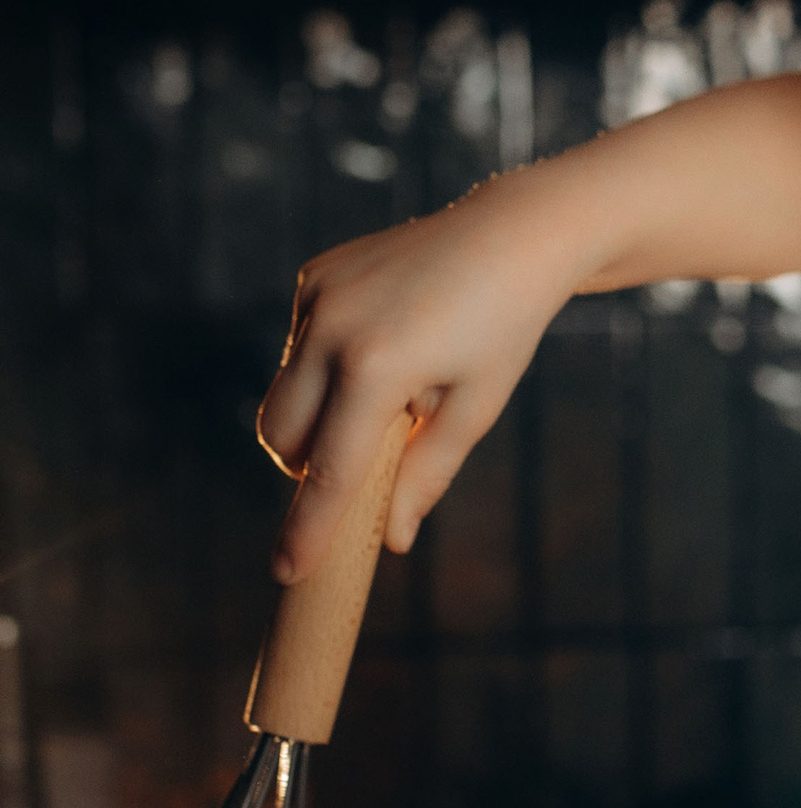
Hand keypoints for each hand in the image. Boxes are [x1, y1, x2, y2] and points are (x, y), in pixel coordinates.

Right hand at [258, 184, 579, 579]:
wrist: (512, 234)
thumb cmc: (504, 328)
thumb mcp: (475, 408)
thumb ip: (427, 476)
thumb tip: (392, 541)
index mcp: (375, 367)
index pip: (331, 471)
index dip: (308, 529)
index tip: (287, 573)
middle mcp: (331, 328)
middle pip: (282, 437)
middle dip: (309, 469)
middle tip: (368, 466)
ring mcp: (316, 297)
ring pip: (283, 395)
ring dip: (322, 418)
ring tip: (397, 392)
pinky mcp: (313, 277)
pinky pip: (300, 350)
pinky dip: (328, 371)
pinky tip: (390, 345)